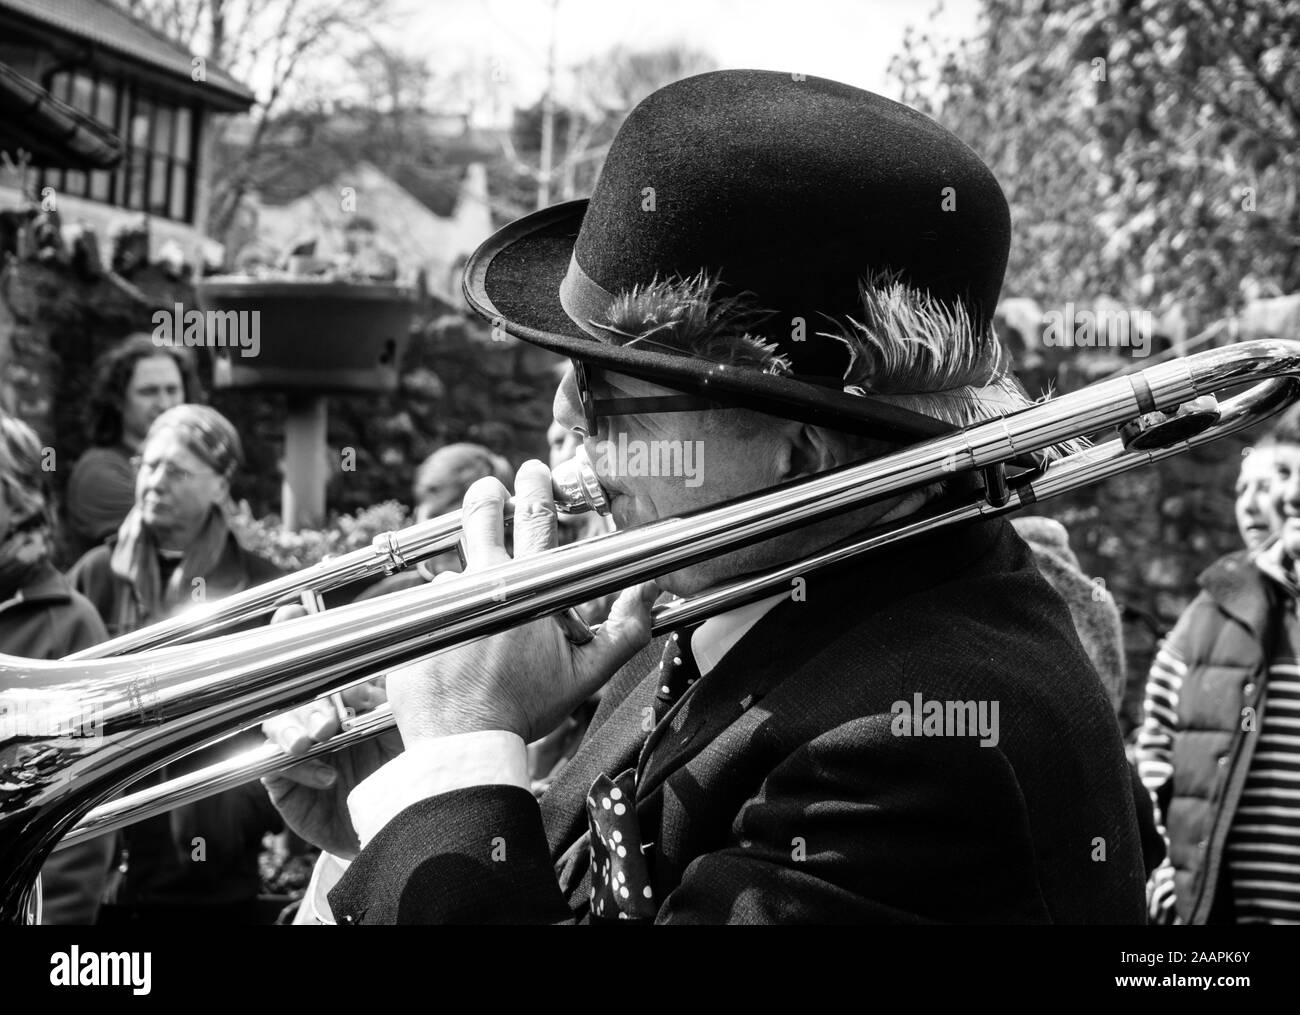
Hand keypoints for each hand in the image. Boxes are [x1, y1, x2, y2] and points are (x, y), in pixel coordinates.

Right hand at [260, 679, 398, 858]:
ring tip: (305, 745)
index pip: (333, 689)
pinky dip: (297, 769)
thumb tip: (378, 687)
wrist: (392, 831)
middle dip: (310, 711)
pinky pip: (276, 768)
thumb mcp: (402, 743)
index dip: (340, 691)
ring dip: (290, 731)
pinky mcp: (286, 786)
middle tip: (325, 725)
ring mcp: (301, 756)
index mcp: (348, 712)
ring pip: (278, 728)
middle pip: (300, 704)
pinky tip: (325, 778)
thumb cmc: (401, 782)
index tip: (356, 700)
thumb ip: (390, 714)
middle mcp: (320, 730)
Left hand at [387, 459, 656, 745]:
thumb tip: (651, 592)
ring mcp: (441, 601)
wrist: (464, 743)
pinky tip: (454, 646)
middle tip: (490, 487)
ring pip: (454, 572)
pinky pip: (428, 609)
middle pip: (482, 519)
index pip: (535, 521)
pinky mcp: (412, 622)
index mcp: (526, 589)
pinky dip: (442, 619)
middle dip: (486, 497)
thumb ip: (625, 630)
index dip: (537, 489)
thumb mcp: (586, 673)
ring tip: (478, 605)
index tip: (534, 470)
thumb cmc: (524, 708)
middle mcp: (480, 585)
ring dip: (468, 580)